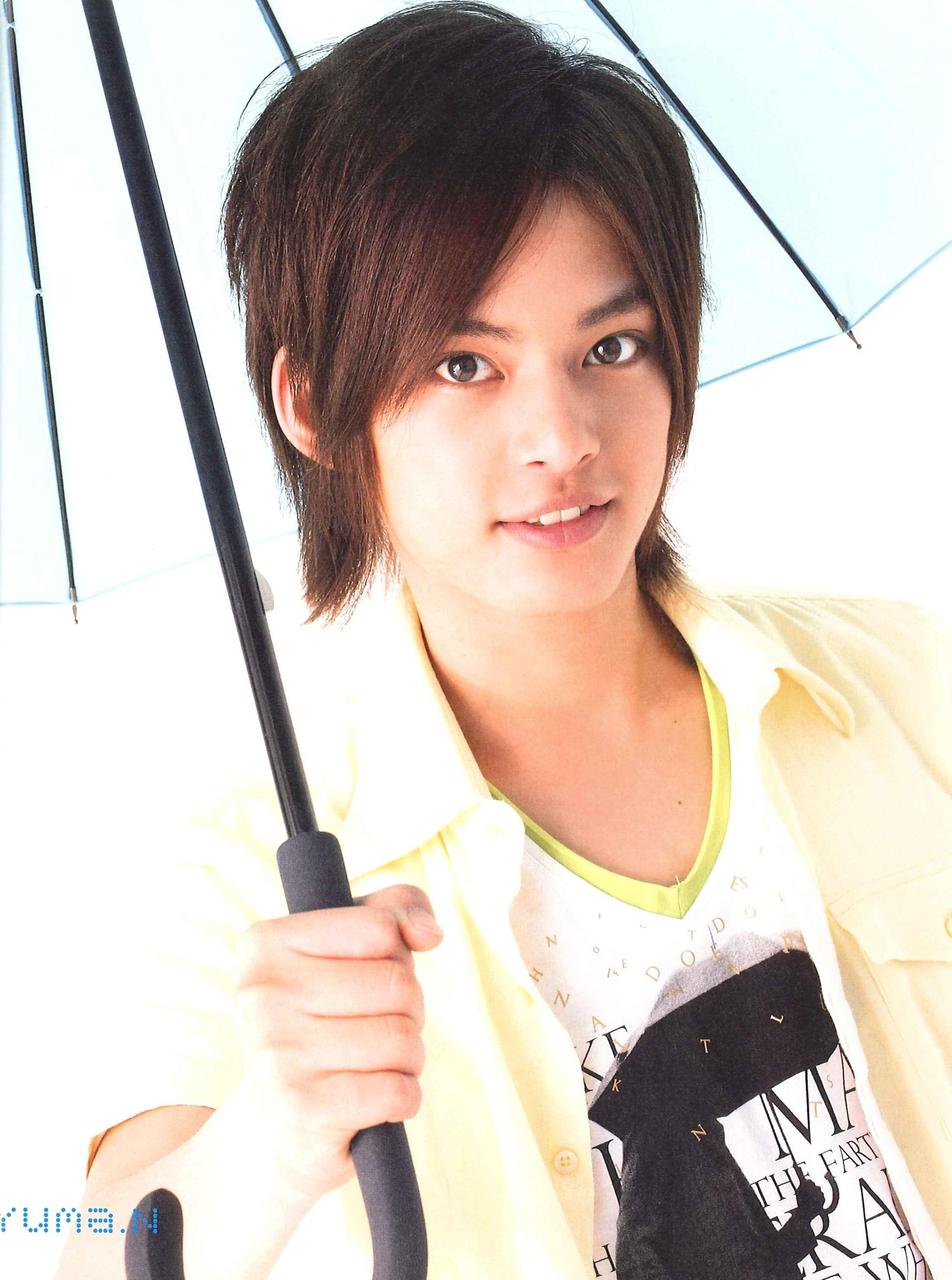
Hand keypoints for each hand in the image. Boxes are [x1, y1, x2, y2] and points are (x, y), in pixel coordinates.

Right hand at [232, 883, 443, 1200]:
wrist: (279, 1126)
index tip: (366, 978)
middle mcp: (260, 994)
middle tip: (373, 1030)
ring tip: (373, 1065)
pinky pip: (398, 1091)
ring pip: (403, 1038)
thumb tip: (429, 932)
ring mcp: (277, 1053)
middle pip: (398, 984)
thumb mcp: (350, 947)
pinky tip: (374, 1101)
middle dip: (408, 1011)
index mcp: (264, 945)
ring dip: (409, 1057)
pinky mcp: (302, 1109)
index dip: (395, 956)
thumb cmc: (325, 1017)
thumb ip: (396, 909)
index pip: (380, 929)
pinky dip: (405, 1097)